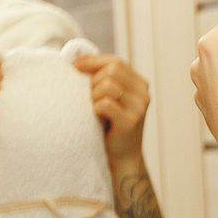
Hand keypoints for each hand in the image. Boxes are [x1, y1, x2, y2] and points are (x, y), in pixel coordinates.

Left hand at [74, 52, 150, 168]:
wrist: (120, 157)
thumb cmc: (109, 126)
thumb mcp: (108, 97)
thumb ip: (101, 78)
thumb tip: (76, 59)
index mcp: (139, 84)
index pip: (115, 61)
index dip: (93, 62)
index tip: (75, 68)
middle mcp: (143, 93)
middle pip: (112, 70)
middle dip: (93, 81)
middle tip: (89, 98)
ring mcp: (139, 107)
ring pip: (107, 85)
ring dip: (93, 97)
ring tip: (95, 110)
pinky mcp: (131, 121)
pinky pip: (105, 103)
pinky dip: (95, 109)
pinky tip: (97, 119)